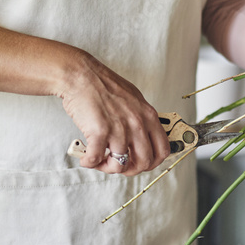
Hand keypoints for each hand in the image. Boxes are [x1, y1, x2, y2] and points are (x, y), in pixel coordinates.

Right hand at [59, 51, 170, 175]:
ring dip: (107, 167)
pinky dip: (89, 162)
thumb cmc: (103, 85)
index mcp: (148, 115)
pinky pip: (96, 159)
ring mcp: (119, 129)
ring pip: (120, 165)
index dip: (153, 162)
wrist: (81, 75)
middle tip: (119, 164)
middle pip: (144, 162)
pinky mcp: (99, 132)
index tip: (142, 163)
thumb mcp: (133, 98)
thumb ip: (141, 118)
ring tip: (99, 160)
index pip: (163, 149)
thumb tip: (143, 136)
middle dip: (131, 169)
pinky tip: (85, 157)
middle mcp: (137, 124)